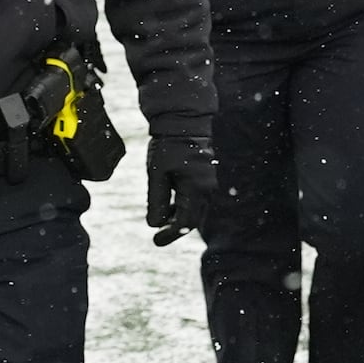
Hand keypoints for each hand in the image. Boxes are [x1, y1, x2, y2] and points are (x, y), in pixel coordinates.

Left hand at [147, 132, 218, 246]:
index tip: (155, 241)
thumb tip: (154, 224)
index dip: (170, 235)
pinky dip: (184, 207)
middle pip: (193, 220)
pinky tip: (170, 206)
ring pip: (196, 210)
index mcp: (196, 188)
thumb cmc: (169, 146)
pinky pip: (197, 200)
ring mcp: (209, 184)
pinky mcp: (206, 178)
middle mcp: (207, 189)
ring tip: (161, 220)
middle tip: (157, 238)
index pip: (185, 223)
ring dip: (179, 218)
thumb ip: (157, 199)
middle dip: (175, 230)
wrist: (185, 122)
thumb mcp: (157, 173)